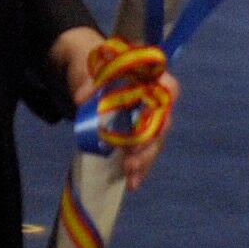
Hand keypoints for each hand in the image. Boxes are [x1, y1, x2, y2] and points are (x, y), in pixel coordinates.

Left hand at [54, 26, 166, 189]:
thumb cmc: (91, 64)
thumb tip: (81, 99)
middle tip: (132, 156)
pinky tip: (132, 183)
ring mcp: (147, 118)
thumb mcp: (85, 66)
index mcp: (148, 76)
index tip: (156, 117)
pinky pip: (142, 152)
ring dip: (144, 159)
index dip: (165, 100)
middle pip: (162, 121)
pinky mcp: (137, 135)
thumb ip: (86, 79)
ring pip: (154, 141)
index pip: (167, 86)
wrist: (85, 73)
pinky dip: (138, 168)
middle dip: (149, 141)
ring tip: (131, 175)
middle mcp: (154, 98)